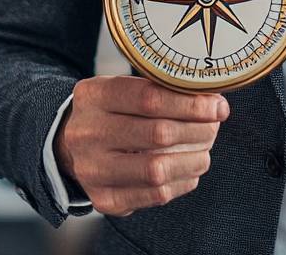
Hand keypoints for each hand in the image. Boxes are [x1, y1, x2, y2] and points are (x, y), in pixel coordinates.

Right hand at [54, 75, 228, 216]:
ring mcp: (93, 170)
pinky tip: (191, 168)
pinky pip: (154, 195)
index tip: (217, 105)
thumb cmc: (109, 110)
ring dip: (193, 158)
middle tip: (215, 125)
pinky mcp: (104, 199)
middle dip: (197, 129)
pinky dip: (182, 181)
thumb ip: (159, 88)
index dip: (191, 102)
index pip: (150, 97)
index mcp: (93, 96)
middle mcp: (87, 134)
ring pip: (157, 169)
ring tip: (206, 147)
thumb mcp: (121, 87)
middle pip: (158, 134)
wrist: (69, 145)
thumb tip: (211, 98)